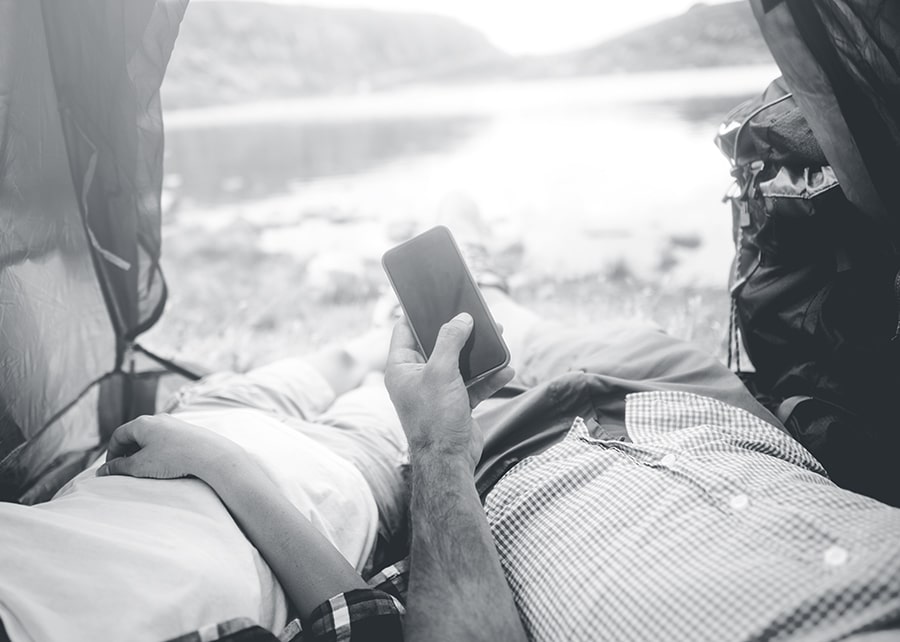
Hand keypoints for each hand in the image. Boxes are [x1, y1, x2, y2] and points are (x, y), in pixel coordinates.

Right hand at [96, 414, 242, 480]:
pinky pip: (166, 441)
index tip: (112, 470)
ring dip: (144, 453)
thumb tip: (102, 471)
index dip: (111, 453)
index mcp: (142, 423)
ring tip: (146, 470)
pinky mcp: (187, 432)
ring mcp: (174, 424)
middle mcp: (158, 419)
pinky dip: (159, 452)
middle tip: (127, 471)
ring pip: (151, 438)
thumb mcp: (140, 466)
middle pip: (135, 435)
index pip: (118, 435)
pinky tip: (165, 466)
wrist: (209, 454)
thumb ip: (119, 468)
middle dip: (127, 453)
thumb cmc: (172, 458)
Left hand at [384, 313, 514, 469]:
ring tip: (499, 339)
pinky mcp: (456, 403)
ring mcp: (437, 391)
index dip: (418, 313)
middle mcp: (416, 377)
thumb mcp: (441, 372)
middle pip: (437, 344)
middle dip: (459, 332)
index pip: (404, 330)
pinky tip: (507, 370)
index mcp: (401, 368)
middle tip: (477, 317)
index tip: (435, 298)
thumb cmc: (435, 419)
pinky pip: (473, 384)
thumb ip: (450, 340)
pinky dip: (489, 378)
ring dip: (479, 354)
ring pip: (459, 363)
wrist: (450, 462)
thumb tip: (462, 318)